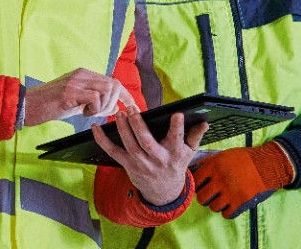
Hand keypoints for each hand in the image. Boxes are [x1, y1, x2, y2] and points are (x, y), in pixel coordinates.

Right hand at [23, 68, 136, 127]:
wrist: (27, 105)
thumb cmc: (50, 106)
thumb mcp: (77, 102)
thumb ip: (95, 102)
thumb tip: (116, 105)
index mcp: (84, 75)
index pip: (113, 81)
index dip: (125, 94)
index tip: (133, 106)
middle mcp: (82, 74)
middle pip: (114, 84)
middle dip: (114, 103)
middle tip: (101, 113)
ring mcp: (76, 82)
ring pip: (107, 90)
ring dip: (104, 106)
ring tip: (91, 113)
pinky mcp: (69, 92)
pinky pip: (94, 97)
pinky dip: (94, 109)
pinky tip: (83, 113)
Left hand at [92, 110, 207, 205]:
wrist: (163, 191)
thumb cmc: (176, 165)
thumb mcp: (189, 153)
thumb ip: (195, 136)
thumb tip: (205, 122)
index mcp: (174, 154)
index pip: (177, 139)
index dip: (177, 128)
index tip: (177, 114)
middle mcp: (157, 159)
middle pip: (146, 142)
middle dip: (138, 125)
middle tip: (133, 109)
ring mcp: (141, 163)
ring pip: (129, 146)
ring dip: (122, 128)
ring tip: (120, 113)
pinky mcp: (128, 165)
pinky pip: (112, 152)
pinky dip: (102, 140)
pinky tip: (95, 127)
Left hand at [191, 141, 294, 218]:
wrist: (269, 164)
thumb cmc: (245, 159)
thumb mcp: (224, 155)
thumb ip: (208, 163)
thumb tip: (193, 171)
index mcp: (214, 165)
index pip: (195, 181)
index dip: (198, 185)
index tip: (203, 186)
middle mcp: (220, 179)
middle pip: (202, 198)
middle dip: (205, 197)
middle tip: (212, 195)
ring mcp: (230, 192)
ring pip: (213, 207)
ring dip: (217, 204)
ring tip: (224, 198)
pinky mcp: (241, 202)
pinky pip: (226, 214)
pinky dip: (228, 211)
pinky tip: (232, 204)